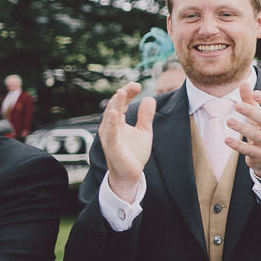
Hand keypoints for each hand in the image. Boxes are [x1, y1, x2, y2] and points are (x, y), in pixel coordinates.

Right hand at [98, 83, 153, 198]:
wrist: (131, 175)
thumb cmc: (134, 153)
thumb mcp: (144, 131)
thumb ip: (146, 116)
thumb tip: (149, 98)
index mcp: (117, 123)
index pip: (121, 103)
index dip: (128, 93)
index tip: (137, 85)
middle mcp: (110, 128)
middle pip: (115, 107)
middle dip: (122, 95)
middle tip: (132, 85)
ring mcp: (110, 138)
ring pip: (110, 118)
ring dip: (115, 105)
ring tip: (121, 92)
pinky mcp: (113, 148)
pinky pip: (111, 134)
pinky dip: (112, 123)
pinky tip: (115, 113)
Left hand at [228, 82, 260, 175]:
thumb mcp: (258, 116)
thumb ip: (250, 100)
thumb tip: (243, 82)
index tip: (254, 93)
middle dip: (251, 112)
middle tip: (237, 105)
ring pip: (256, 135)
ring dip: (242, 128)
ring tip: (228, 121)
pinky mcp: (259, 155)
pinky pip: (248, 150)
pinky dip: (237, 145)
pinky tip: (226, 139)